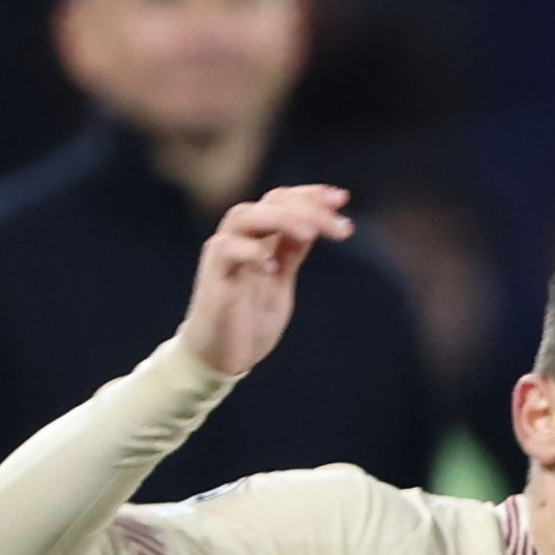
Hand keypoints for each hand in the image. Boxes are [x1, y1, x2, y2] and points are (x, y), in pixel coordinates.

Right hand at [180, 186, 352, 378]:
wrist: (219, 358)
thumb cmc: (249, 321)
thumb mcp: (280, 282)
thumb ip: (291, 253)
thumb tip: (313, 224)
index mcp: (258, 239)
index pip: (281, 201)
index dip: (310, 195)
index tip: (341, 199)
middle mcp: (239, 239)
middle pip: (269, 203)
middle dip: (308, 207)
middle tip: (341, 227)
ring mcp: (223, 256)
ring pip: (244, 216)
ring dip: (280, 219)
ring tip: (310, 234)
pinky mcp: (212, 279)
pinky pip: (225, 250)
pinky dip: (250, 253)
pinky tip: (272, 268)